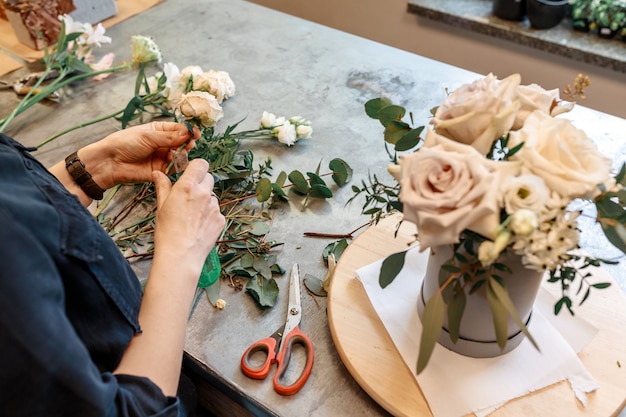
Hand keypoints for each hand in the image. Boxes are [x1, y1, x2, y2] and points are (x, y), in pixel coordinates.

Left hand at [80, 121, 199, 189]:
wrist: (110, 162)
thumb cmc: (125, 143)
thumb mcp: (148, 136)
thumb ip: (169, 137)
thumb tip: (188, 134)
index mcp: (159, 130)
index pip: (178, 129)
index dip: (188, 131)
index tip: (196, 133)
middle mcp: (162, 143)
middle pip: (181, 143)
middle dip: (186, 143)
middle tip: (189, 144)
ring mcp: (162, 157)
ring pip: (179, 156)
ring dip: (181, 154)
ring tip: (178, 154)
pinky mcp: (160, 170)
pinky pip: (173, 169)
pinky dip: (176, 166)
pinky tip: (174, 163)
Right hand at [151, 159, 224, 274]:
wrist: (181, 256)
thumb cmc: (167, 232)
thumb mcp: (161, 206)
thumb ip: (163, 186)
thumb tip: (158, 174)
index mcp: (187, 187)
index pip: (201, 164)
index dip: (196, 167)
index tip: (190, 173)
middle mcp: (204, 194)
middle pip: (209, 178)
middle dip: (201, 183)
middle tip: (190, 196)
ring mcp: (215, 207)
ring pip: (212, 196)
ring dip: (205, 201)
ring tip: (192, 216)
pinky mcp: (221, 219)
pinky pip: (216, 211)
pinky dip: (209, 215)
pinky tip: (199, 226)